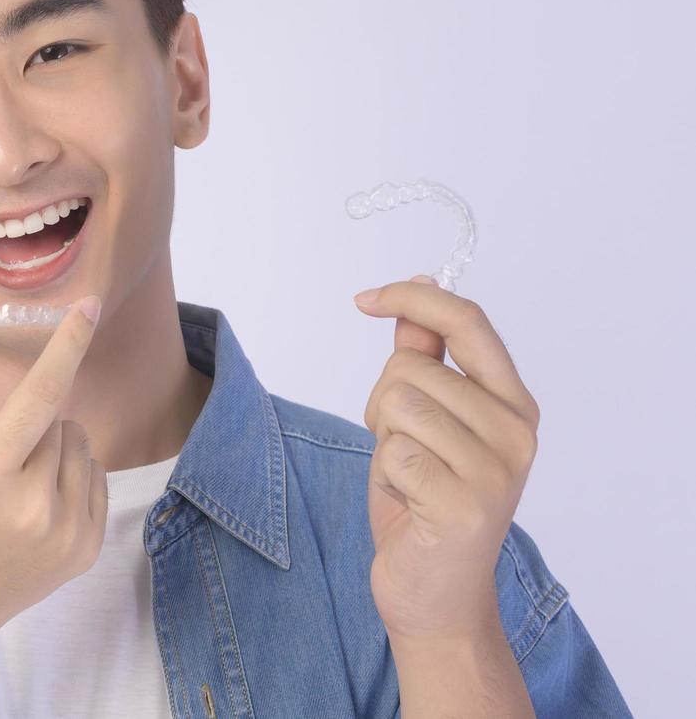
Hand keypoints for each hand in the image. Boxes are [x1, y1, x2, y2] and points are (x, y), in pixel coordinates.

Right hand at [0, 285, 108, 642]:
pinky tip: (34, 505)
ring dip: (55, 450)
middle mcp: (31, 509)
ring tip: (13, 484)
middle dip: (33, 424)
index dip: (67, 345)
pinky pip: (97, 480)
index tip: (91, 305)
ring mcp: (63, 535)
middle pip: (59, 420)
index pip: (40, 396)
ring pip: (82, 447)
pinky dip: (71, 479)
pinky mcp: (85, 551)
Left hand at [355, 274, 540, 641]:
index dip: (412, 300)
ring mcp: (495, 468)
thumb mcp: (423, 420)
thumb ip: (424, 357)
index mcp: (514, 402)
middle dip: (383, 402)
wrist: (436, 594)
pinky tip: (409, 503)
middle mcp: (516, 431)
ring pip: (398, 403)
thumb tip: (418, 288)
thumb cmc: (425, 501)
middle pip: (410, 366)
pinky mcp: (464, 504)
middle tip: (405, 450)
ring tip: (409, 476)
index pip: (467, 322)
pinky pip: (392, 451)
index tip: (365, 299)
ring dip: (384, 439)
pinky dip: (385, 473)